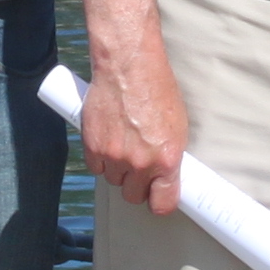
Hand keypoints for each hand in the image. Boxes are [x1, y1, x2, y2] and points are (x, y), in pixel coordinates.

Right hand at [81, 35, 190, 216]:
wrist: (128, 66)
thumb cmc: (157, 89)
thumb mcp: (177, 124)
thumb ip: (170, 153)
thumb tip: (166, 173)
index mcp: (166, 158)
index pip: (163, 203)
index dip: (159, 203)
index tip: (157, 199)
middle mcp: (140, 162)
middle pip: (133, 195)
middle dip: (136, 186)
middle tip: (139, 168)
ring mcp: (114, 156)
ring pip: (113, 181)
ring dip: (118, 170)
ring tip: (123, 146)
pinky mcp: (92, 146)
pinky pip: (96, 167)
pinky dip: (100, 159)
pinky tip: (107, 142)